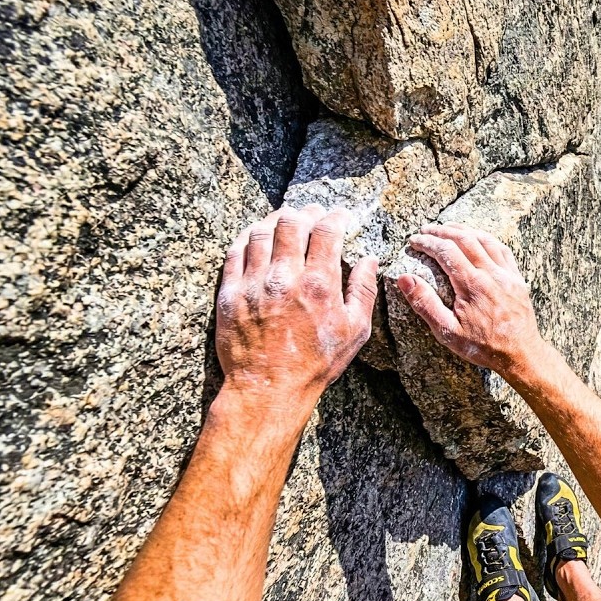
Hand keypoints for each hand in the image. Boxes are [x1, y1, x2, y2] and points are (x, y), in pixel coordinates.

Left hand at [213, 205, 378, 439]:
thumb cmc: (315, 363)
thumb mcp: (355, 331)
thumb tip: (370, 261)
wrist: (268, 388)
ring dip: (275, 219)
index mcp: (319, 284)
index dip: (335, 216)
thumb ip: (364, 291)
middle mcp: (285, 277)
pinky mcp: (230, 293)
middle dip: (305, 212)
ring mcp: (254, 283)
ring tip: (285, 219)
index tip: (340, 216)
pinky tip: (256, 236)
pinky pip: (235, 251)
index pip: (327, 231)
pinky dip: (248, 237)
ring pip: (261, 231)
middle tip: (312, 214)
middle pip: (291, 222)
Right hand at [396, 224, 544, 378]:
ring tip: (448, 228)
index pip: (446, 251)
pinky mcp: (517, 278)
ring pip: (485, 239)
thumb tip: (405, 279)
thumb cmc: (484, 346)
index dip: (427, 242)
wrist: (521, 354)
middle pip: (465, 239)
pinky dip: (487, 239)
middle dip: (442, 231)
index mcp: (472, 285)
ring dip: (464, 230)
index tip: (414, 241)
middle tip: (426, 230)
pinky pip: (502, 249)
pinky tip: (478, 238)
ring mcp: (507, 274)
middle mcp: (491, 274)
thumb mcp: (447, 332)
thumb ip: (425, 304)